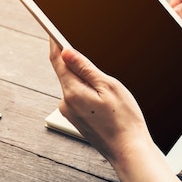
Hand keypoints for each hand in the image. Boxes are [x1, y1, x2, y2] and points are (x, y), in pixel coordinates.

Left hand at [48, 39, 154, 164]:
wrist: (128, 151)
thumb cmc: (124, 121)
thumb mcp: (108, 87)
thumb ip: (85, 68)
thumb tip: (67, 52)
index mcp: (72, 92)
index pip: (57, 60)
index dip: (55, 43)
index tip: (53, 30)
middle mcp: (66, 103)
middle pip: (66, 72)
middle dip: (78, 64)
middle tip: (96, 64)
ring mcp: (70, 113)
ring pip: (75, 86)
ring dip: (87, 81)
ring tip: (109, 92)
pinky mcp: (77, 119)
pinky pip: (79, 98)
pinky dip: (89, 93)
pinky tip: (105, 102)